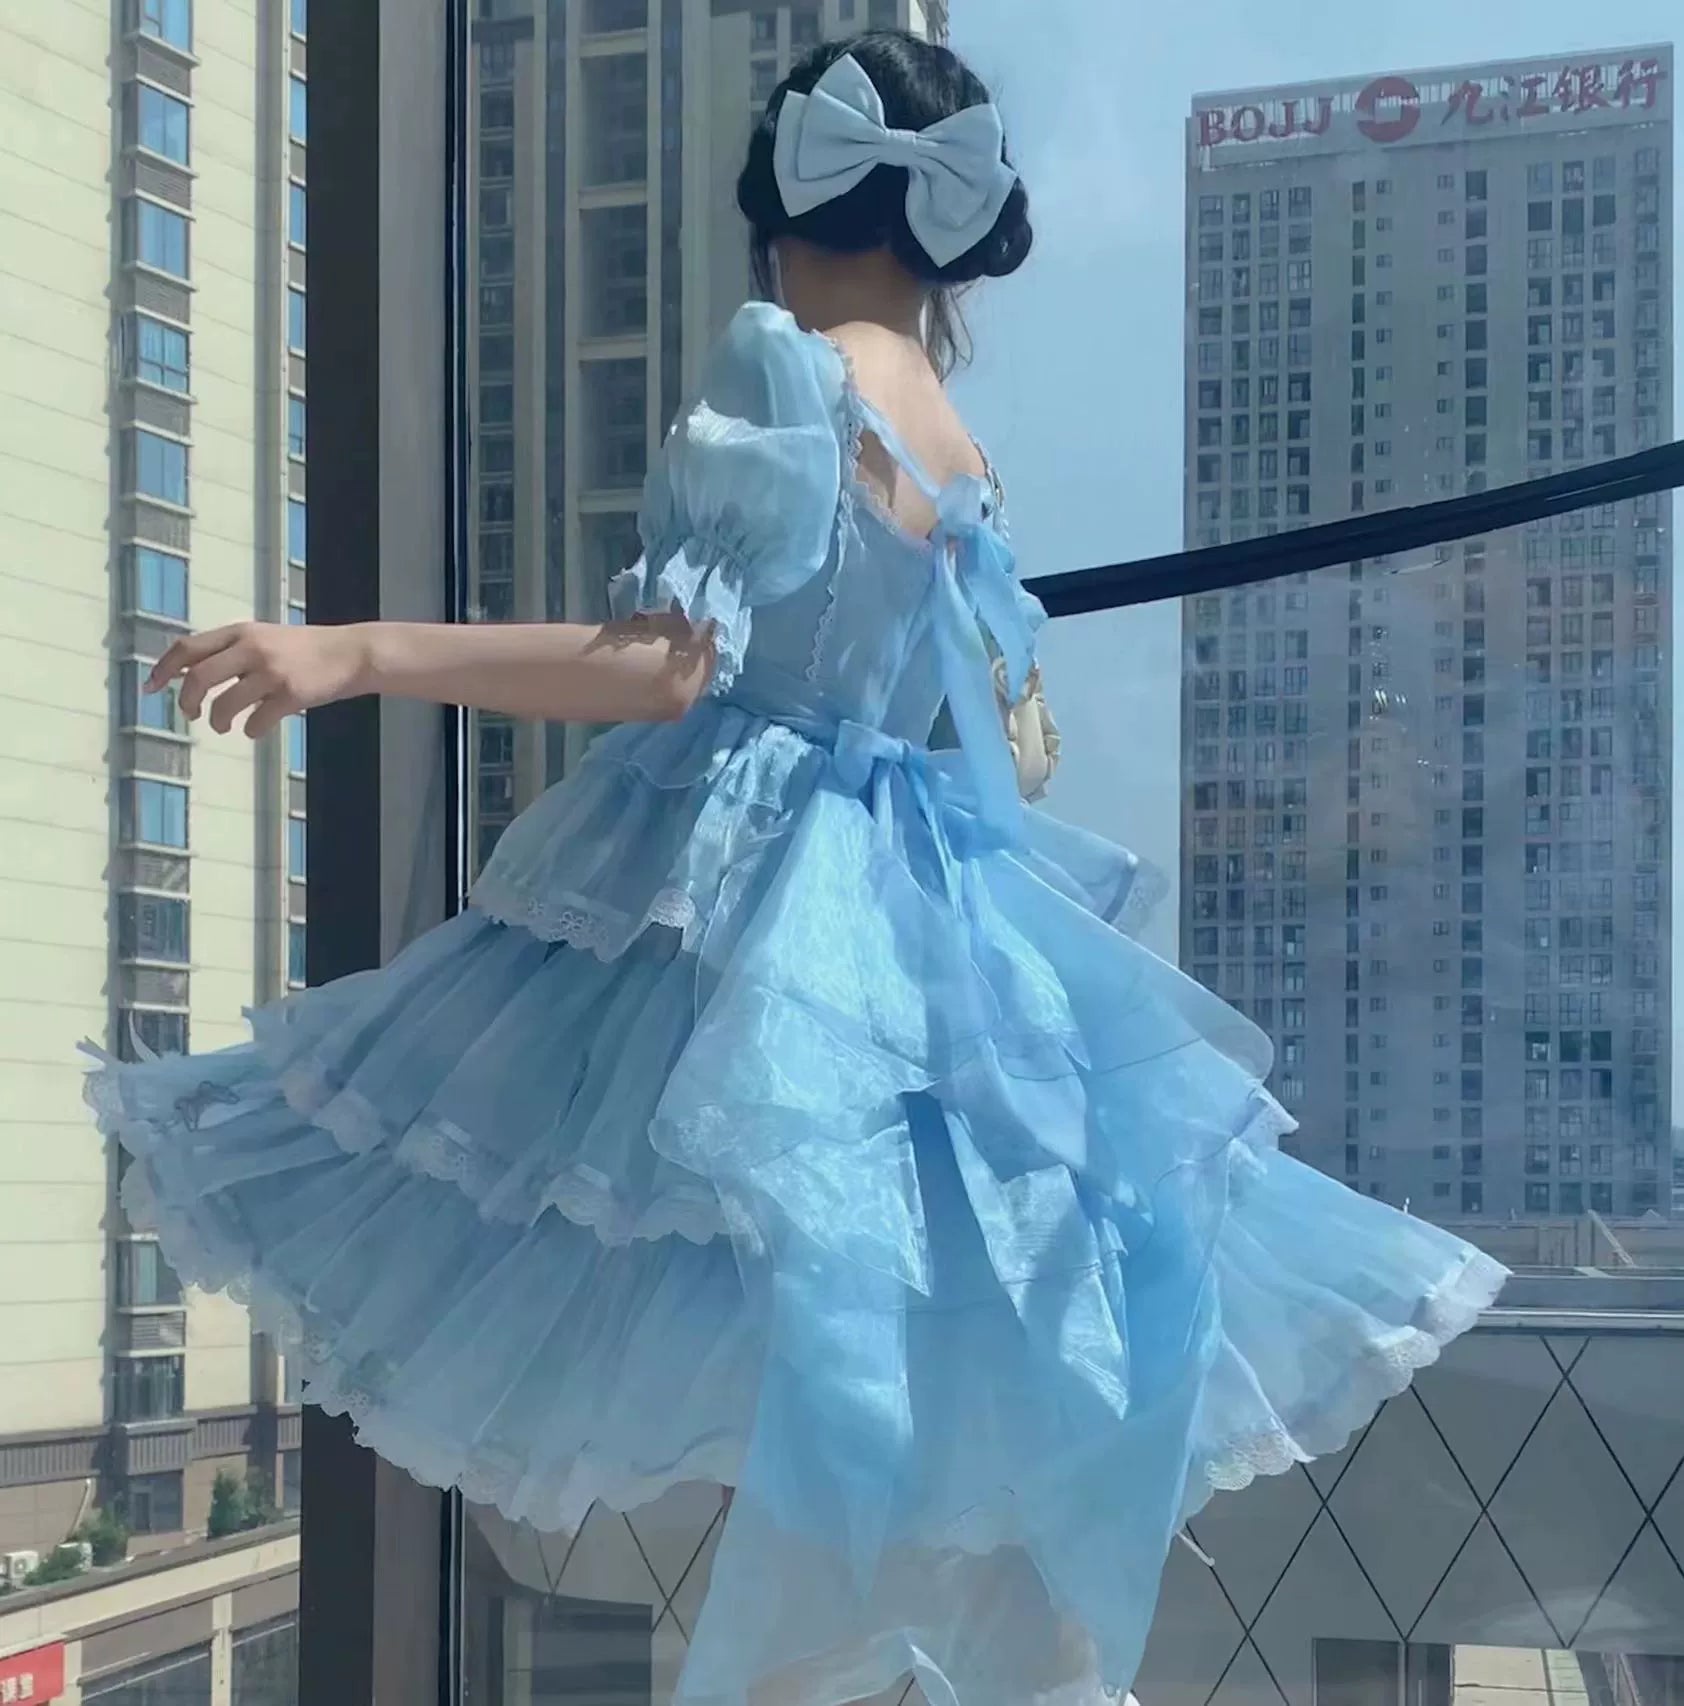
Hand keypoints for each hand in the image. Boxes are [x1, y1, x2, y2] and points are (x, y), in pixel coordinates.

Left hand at [148, 622, 373, 737]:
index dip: (164, 668)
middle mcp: (252, 649)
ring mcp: (272, 672)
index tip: (150, 686)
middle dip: (186, 700)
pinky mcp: (291, 695)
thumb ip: (231, 652)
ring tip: (223, 725)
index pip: (188, 648)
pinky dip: (250, 730)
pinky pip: (257, 721)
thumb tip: (189, 672)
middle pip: (199, 677)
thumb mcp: (264, 639)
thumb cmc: (305, 650)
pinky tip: (255, 728)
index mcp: (241, 632)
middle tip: (189, 713)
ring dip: (218, 720)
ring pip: (225, 704)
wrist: (351, 654)